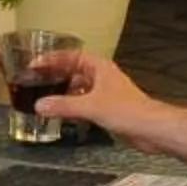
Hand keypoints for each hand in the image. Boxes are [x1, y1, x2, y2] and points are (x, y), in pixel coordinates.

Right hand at [35, 51, 167, 149]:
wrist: (150, 129)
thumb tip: (39, 105)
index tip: (36, 64)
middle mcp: (102, 78)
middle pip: (74, 71)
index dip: (53, 58)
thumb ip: (63, 105)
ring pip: (78, 88)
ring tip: (44, 97)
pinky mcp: (107, 109)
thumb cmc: (128, 110)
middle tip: (36, 80)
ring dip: (63, 92)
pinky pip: (84, 104)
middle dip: (55, 75)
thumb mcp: (90, 106)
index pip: (71, 56)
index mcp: (99, 68)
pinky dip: (72, 106)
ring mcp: (105, 94)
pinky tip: (61, 114)